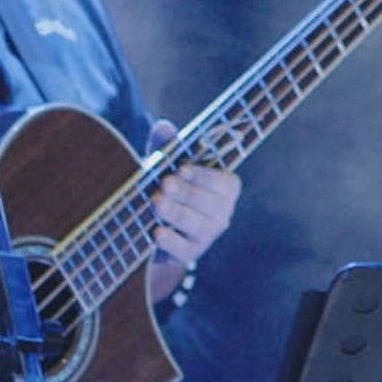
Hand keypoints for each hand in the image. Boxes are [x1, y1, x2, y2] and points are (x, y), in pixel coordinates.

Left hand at [144, 120, 239, 300]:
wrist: (156, 229)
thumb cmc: (169, 188)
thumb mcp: (167, 166)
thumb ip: (167, 147)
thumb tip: (162, 126)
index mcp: (226, 187)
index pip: (223, 182)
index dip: (202, 176)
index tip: (181, 168)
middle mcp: (222, 213)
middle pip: (209, 203)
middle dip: (186, 193)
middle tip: (165, 184)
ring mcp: (207, 236)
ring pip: (195, 224)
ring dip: (175, 213)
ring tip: (156, 203)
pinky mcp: (189, 255)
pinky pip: (182, 249)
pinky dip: (169, 241)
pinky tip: (156, 233)